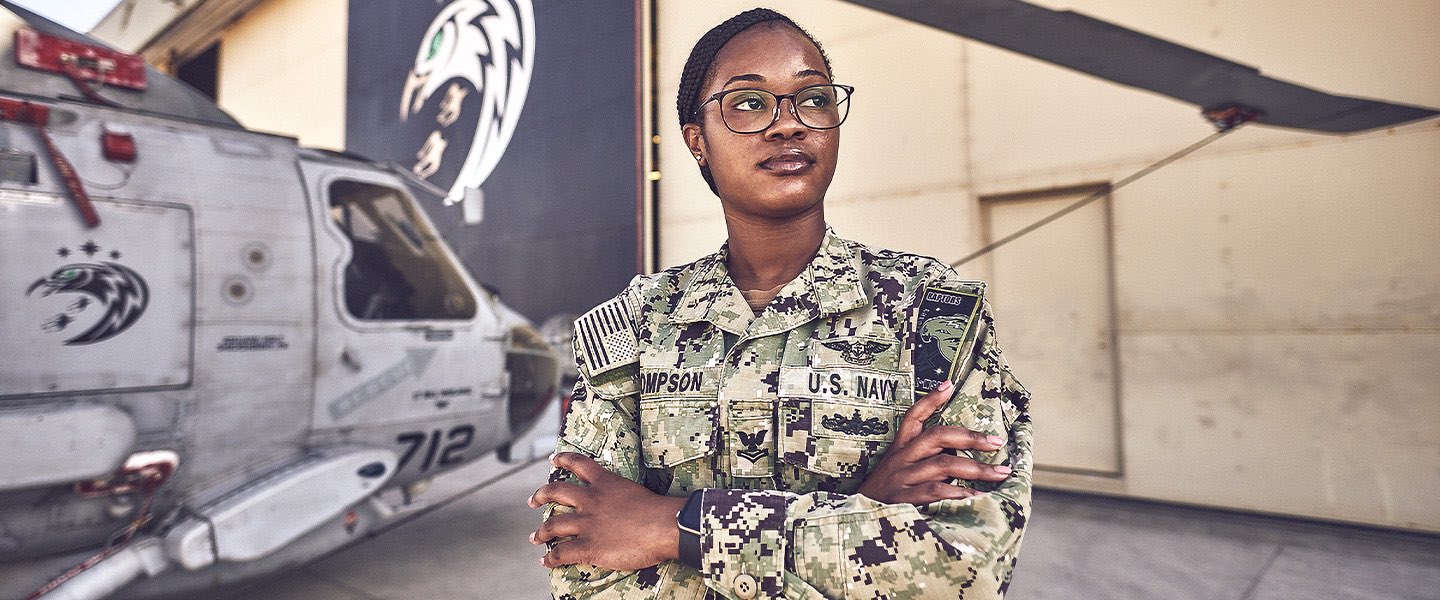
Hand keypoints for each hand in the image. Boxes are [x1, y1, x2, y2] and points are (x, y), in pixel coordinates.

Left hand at [528, 452, 685, 569]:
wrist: (663, 526)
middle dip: (541, 495)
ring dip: (541, 532)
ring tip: (534, 537)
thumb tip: (624, 506)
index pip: (579, 464)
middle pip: (556, 492)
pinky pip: (562, 553)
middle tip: (533, 500)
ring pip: (553, 525)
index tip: (552, 458)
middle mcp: (591, 500)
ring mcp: (587, 524)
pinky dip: (550, 558)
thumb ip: (622, 495)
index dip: (563, 459)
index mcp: (605, 483)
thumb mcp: (635, 492)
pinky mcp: (588, 547)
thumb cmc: (658, 510)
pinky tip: (545, 561)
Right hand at [855, 379, 1011, 504]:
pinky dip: (959, 493)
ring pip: (943, 464)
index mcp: (898, 450)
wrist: (853, 521)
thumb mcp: (893, 472)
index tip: (949, 384)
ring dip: (976, 468)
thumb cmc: (882, 497)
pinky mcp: (902, 500)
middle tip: (997, 441)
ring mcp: (901, 479)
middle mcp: (900, 460)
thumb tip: (956, 456)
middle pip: (937, 437)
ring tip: (1000, 473)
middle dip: (970, 437)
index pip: (913, 418)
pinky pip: (935, 491)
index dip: (930, 400)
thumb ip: (919, 461)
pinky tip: (976, 496)